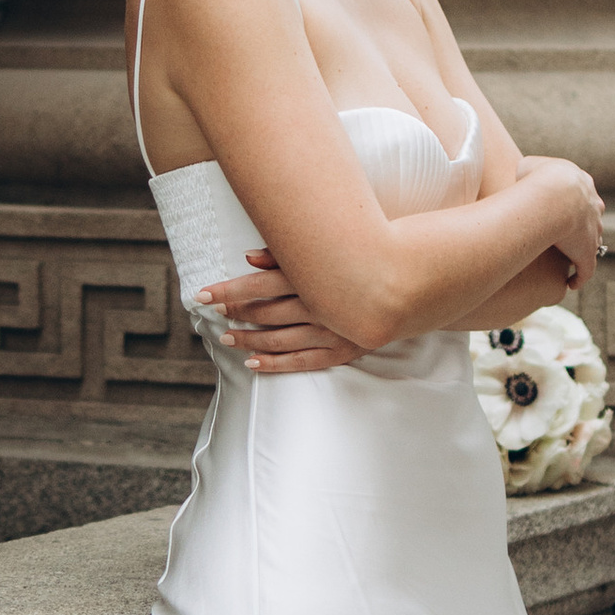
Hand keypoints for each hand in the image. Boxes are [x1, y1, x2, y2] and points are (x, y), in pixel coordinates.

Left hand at [195, 253, 367, 374]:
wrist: (411, 283)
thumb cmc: (360, 260)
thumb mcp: (325, 251)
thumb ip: (285, 255)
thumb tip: (247, 258)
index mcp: (315, 278)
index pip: (261, 285)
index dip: (229, 291)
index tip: (203, 295)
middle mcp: (323, 306)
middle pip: (267, 313)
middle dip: (236, 313)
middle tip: (213, 314)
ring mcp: (334, 331)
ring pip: (280, 340)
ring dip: (249, 340)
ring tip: (227, 338)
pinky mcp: (344, 349)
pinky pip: (303, 361)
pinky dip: (275, 364)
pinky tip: (252, 362)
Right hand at [527, 156, 603, 290]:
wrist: (555, 196)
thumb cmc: (536, 179)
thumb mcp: (528, 167)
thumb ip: (527, 171)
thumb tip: (521, 178)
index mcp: (581, 185)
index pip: (580, 195)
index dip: (570, 203)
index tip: (558, 211)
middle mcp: (593, 207)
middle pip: (590, 218)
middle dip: (581, 226)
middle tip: (564, 234)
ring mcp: (593, 231)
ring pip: (591, 242)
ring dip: (580, 250)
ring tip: (565, 260)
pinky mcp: (588, 252)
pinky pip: (586, 269)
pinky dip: (579, 277)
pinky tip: (571, 283)